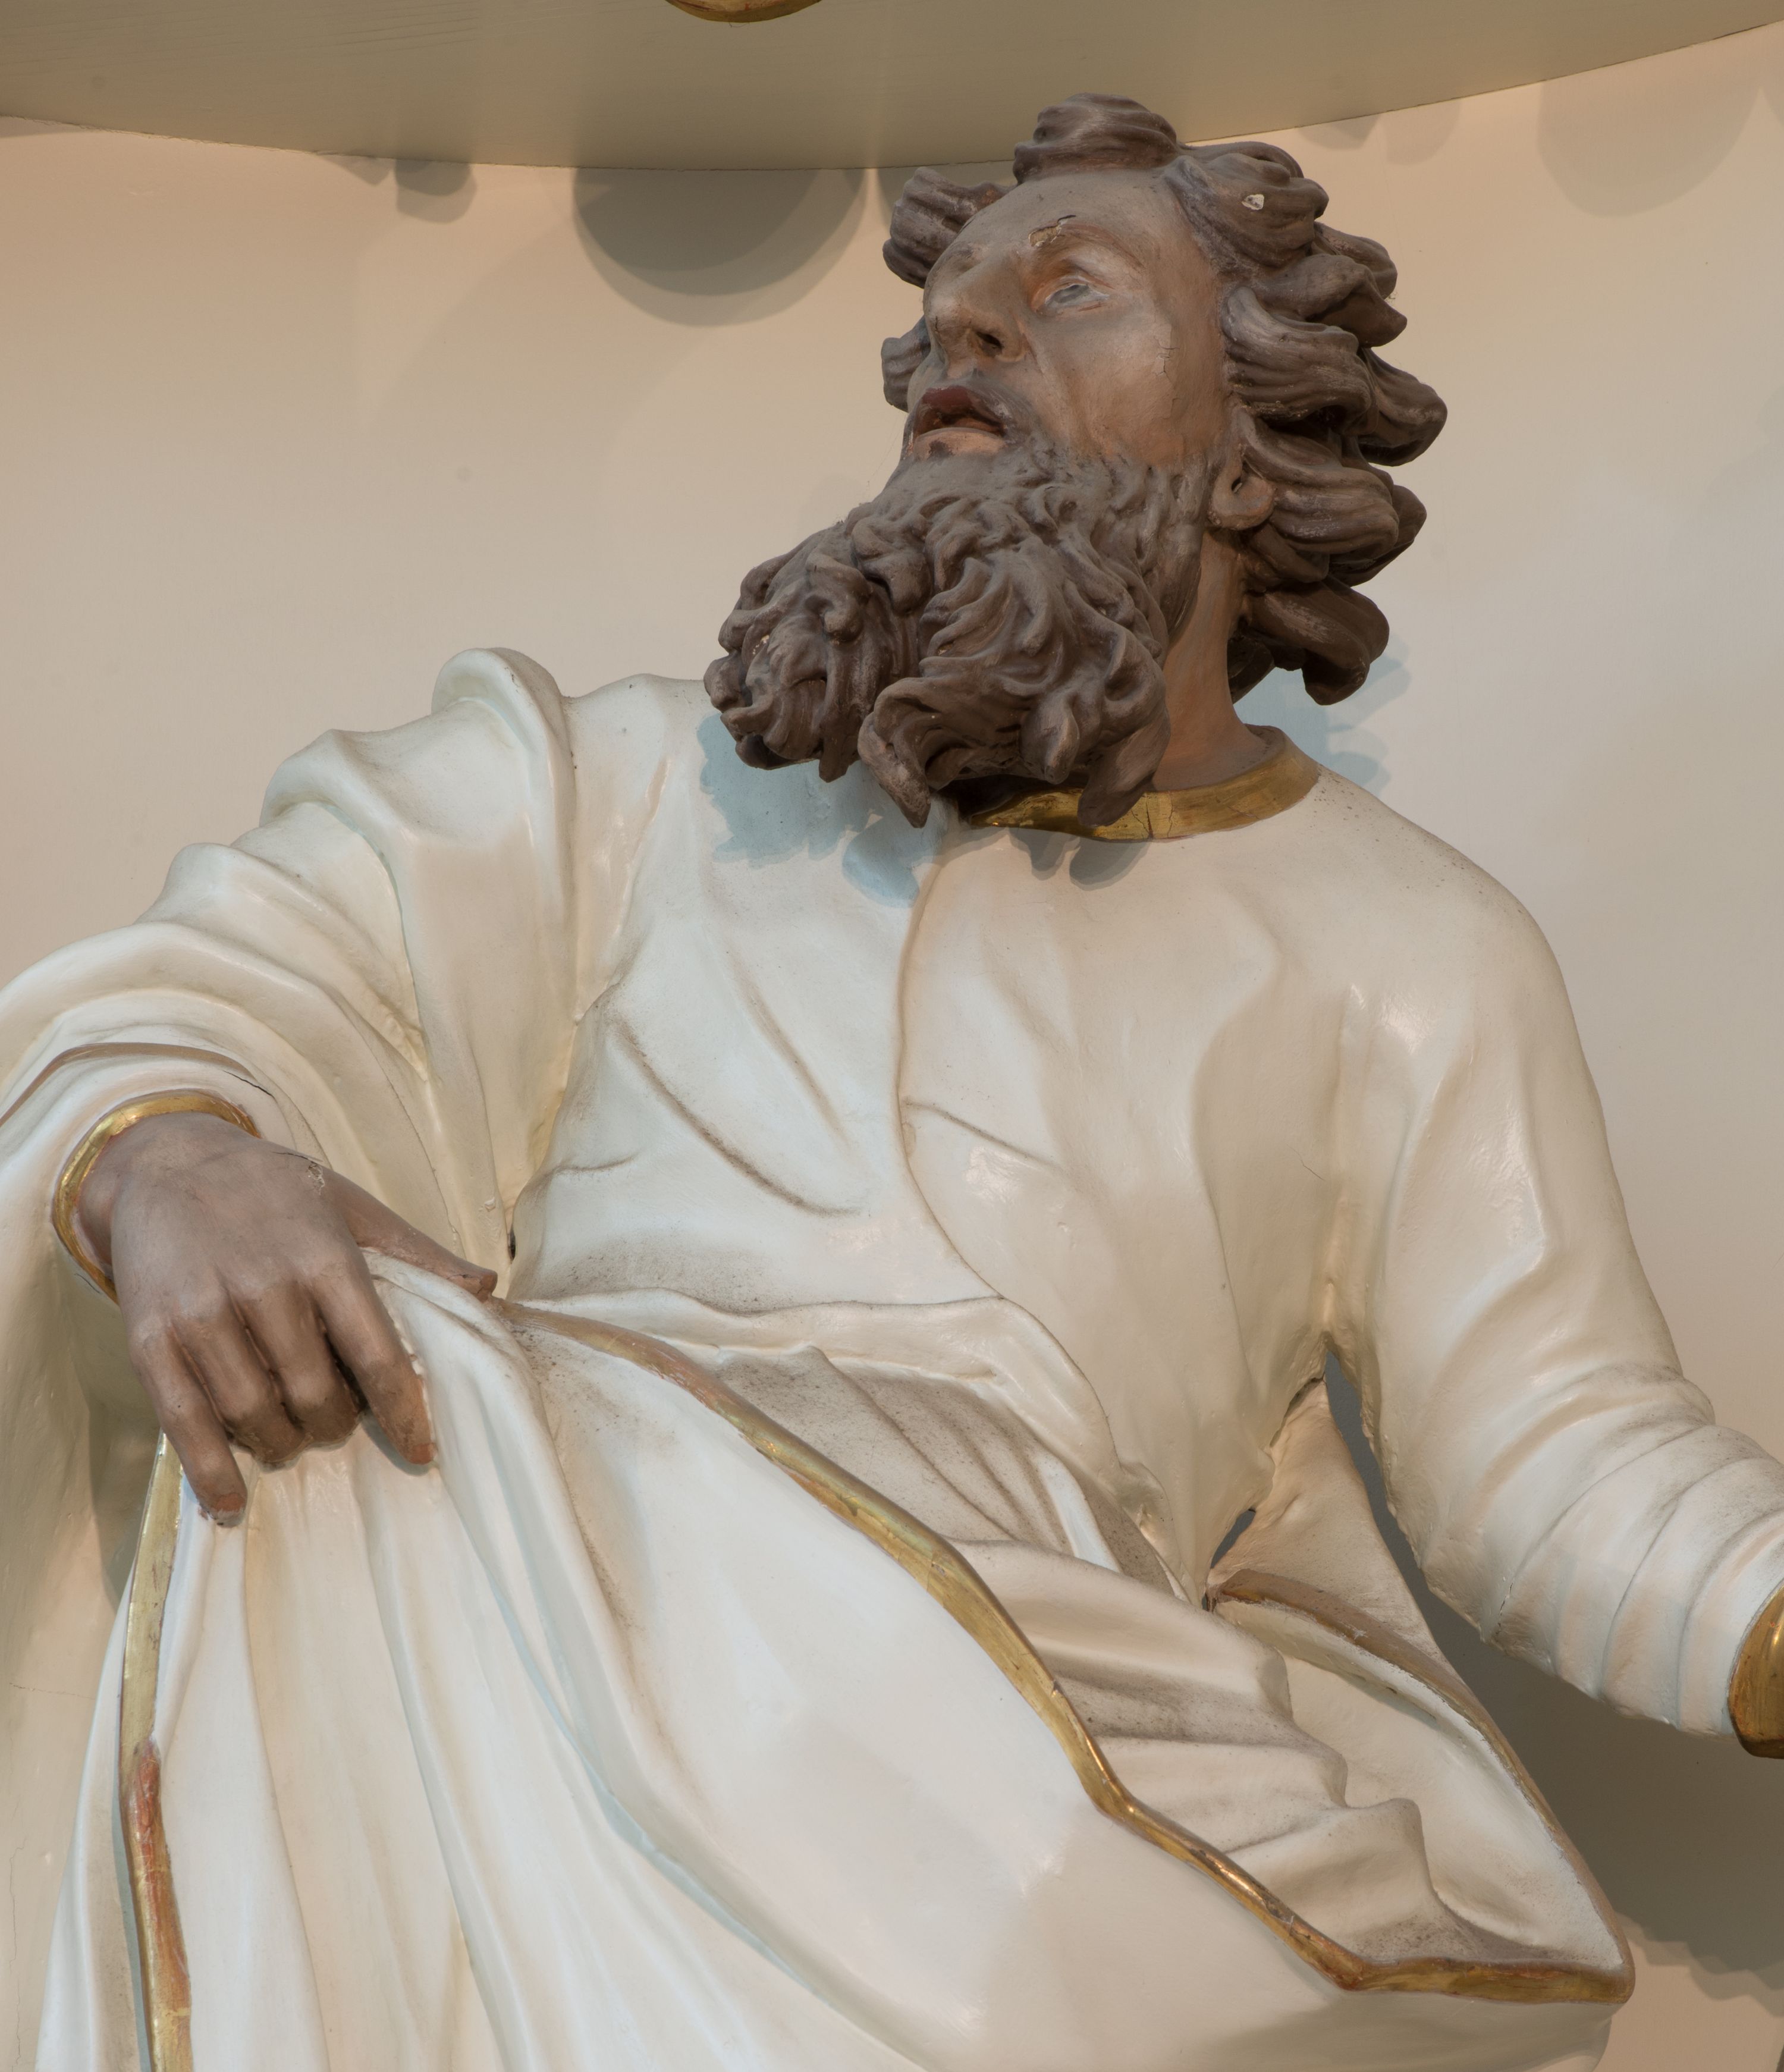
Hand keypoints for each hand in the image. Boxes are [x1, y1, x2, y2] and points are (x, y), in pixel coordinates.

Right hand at [77, 1111, 495, 1519]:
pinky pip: (184, 1421)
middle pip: (316, 1396)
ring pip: (256, 1414)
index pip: (378, 1355)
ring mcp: (203, 1314)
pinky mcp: (151, 1339)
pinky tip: (229, 1501)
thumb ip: (418, 1253)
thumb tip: (486, 1290)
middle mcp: (266, 1287)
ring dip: (282, 1444)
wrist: (167, 1162)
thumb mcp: (353, 1206)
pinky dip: (210, 1470)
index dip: (405, 1413)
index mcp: (325, 1257)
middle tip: (336, 1421)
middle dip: (336, 1425)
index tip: (421, 1451)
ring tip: (290, 1438)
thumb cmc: (273, 1191)